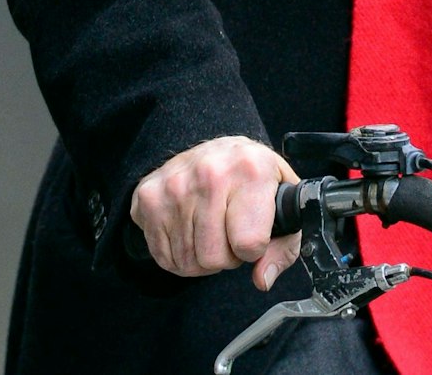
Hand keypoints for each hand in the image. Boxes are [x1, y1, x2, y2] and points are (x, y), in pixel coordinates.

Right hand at [129, 135, 301, 287]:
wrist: (217, 152)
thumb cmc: (253, 179)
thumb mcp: (283, 203)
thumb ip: (283, 248)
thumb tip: (263, 279)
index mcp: (252, 171)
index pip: (249, 243)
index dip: (254, 250)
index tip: (254, 235)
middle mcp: (210, 173)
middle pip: (214, 258)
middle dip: (227, 257)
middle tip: (230, 234)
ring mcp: (175, 186)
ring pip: (187, 262)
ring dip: (202, 258)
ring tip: (212, 231)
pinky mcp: (148, 198)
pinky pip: (164, 257)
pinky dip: (179, 256)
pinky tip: (191, 232)